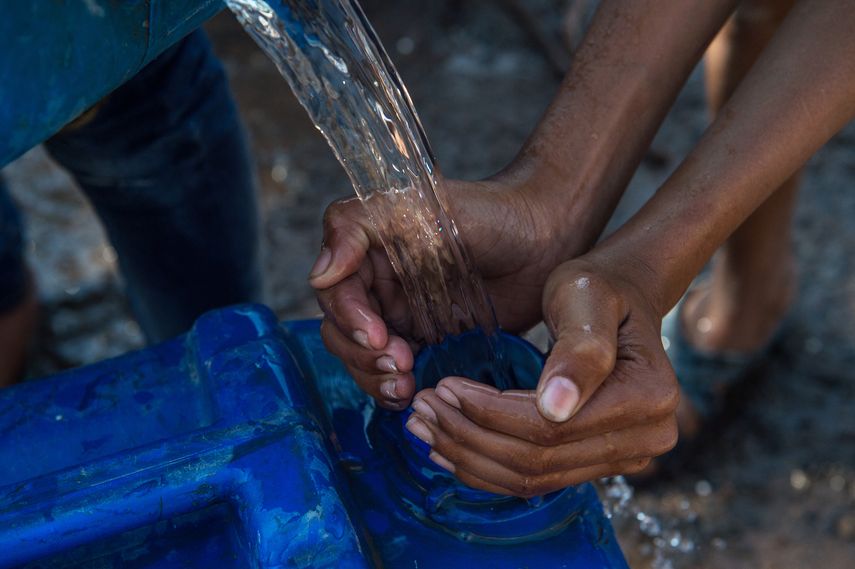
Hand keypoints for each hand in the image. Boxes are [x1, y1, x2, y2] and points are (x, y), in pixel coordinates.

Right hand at [309, 176, 572, 409]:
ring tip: (407, 385)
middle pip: (343, 334)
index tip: (380, 336)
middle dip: (363, 357)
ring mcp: (404, 318)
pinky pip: (399, 374)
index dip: (349, 320)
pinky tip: (415, 392)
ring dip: (376, 379)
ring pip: (366, 361)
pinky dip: (398, 389)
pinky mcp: (431, 344)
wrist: (547, 236)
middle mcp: (380, 288)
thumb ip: (358, 229)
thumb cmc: (488, 212)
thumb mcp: (418, 206)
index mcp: (369, 255)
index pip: (335, 295)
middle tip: (400, 364)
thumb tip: (318, 276)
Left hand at [404, 257, 678, 496]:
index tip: (443, 387)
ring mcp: (626, 457)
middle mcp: (647, 437)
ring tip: (425, 428)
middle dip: (469, 437)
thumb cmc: (598, 288)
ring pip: (532, 478)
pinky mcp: (601, 462)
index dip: (488, 413)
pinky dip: (488, 468)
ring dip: (470, 457)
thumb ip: (578, 350)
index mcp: (648, 398)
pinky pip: (537, 479)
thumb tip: (556, 407)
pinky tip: (450, 448)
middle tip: (420, 409)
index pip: (550, 427)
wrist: (621, 299)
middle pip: (538, 459)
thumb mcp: (585, 298)